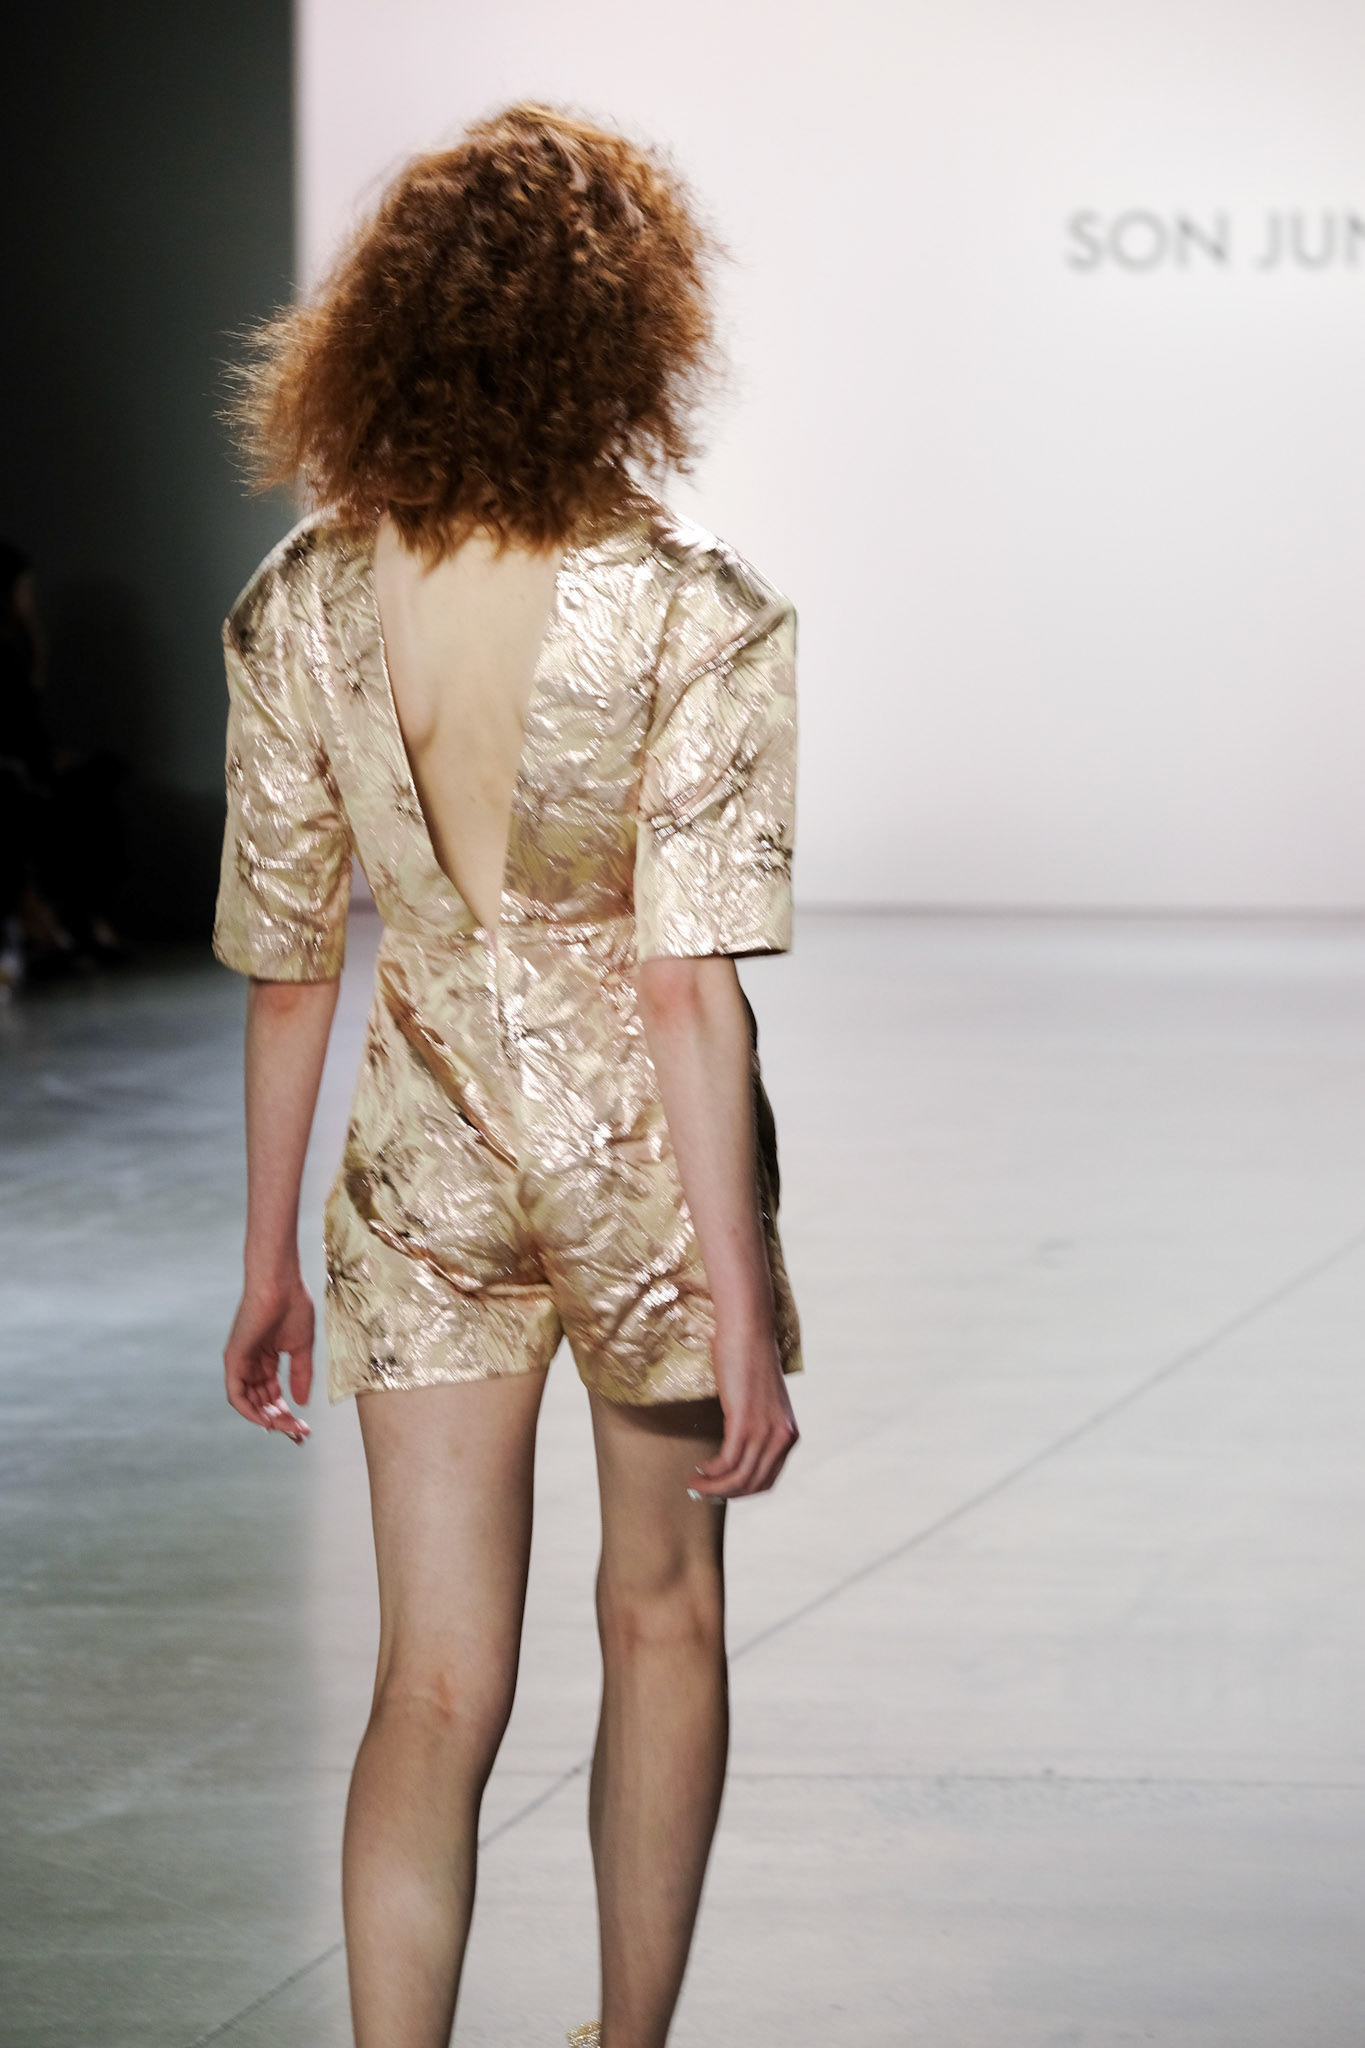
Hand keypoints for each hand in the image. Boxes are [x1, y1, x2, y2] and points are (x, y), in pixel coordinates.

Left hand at [224, 1269, 314, 1443]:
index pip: (273, 1396)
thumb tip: (301, 1403)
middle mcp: (251, 1365)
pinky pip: (236, 1395)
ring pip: (249, 1404)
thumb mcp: (301, 1348)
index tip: (304, 1428)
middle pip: (262, 1403)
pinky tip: (267, 1421)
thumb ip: (300, 1376)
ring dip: (267, 1420)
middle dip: (280, 1421)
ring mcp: (241, 1363)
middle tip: (299, 1433)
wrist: (281, 1283)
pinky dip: (249, 1411)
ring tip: (288, 1428)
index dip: (288, 1414)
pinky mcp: (233, 1359)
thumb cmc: (292, 1306)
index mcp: (267, 1361)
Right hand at [689, 1325, 798, 1499]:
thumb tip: (736, 1447)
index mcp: (788, 1434)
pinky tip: (700, 1468)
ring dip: (714, 1486)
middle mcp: (782, 1437)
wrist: (748, 1332)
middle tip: (702, 1490)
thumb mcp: (762, 1402)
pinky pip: (728, 1461)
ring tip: (695, 1483)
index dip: (741, 1491)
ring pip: (739, 1478)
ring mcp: (765, 1431)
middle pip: (753, 1484)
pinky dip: (711, 1471)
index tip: (720, 1489)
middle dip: (726, 1493)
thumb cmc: (750, 1360)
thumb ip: (758, 1425)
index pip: (767, 1480)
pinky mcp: (745, 1422)